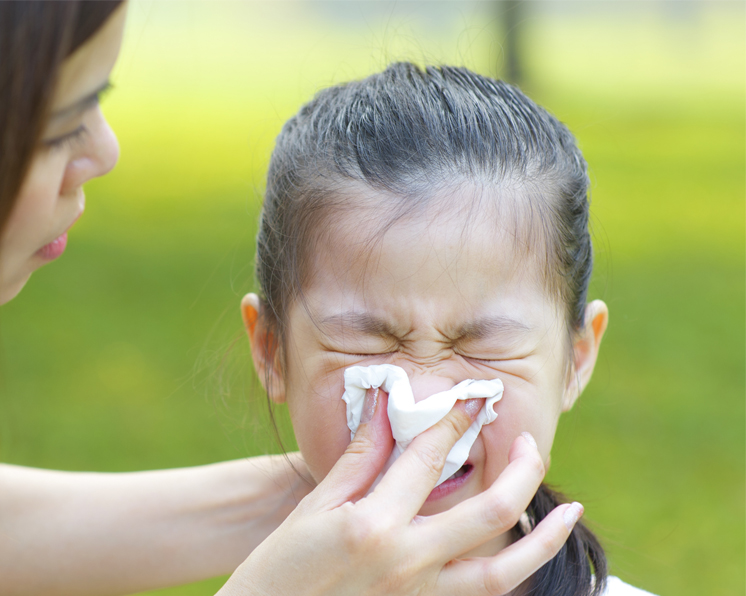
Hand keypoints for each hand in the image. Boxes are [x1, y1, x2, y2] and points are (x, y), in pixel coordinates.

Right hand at [218, 390, 579, 595]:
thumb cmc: (278, 569)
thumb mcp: (315, 508)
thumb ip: (360, 458)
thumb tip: (386, 405)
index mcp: (374, 525)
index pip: (428, 457)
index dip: (452, 419)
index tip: (471, 397)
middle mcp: (407, 562)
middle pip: (491, 510)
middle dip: (522, 469)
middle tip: (531, 442)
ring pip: (503, 572)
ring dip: (544, 538)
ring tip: (571, 511)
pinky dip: (509, 576)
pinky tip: (521, 557)